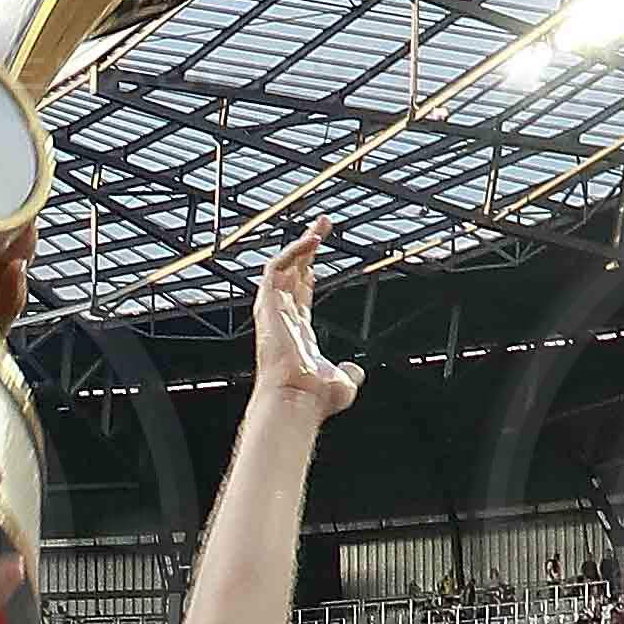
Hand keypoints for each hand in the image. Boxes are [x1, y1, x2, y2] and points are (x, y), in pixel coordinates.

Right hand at [251, 225, 353, 423]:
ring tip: (320, 226)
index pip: (299, 292)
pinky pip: (275, 268)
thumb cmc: (313, 398)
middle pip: (292, 271)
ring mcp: (273, 310)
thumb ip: (348, 372)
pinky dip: (292, 251)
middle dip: (307, 246)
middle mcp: (282, 317)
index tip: (318, 251)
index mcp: (297, 331)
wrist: (297, 399)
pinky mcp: (267, 305)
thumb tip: (355, 371)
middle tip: (322, 225)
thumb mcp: (341, 381)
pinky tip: (312, 241)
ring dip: (300, 243)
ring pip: (283, 265)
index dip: (308, 269)